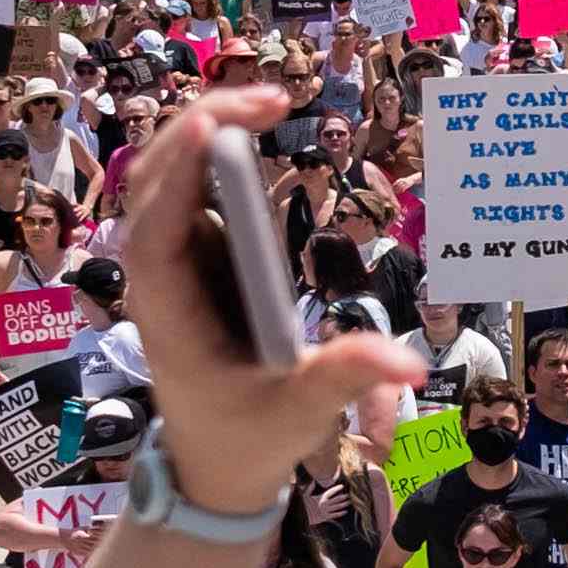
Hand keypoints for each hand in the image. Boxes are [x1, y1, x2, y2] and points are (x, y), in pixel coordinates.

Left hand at [118, 91, 421, 510]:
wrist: (213, 467)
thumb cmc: (247, 437)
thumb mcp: (300, 410)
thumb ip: (346, 378)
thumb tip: (411, 364)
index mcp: (168, 313)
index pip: (156, 234)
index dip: (178, 178)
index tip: (207, 128)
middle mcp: (159, 276)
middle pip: (156, 184)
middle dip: (202, 128)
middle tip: (273, 100)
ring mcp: (174, 261)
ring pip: (169, 176)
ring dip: (208, 130)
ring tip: (272, 103)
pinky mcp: (194, 255)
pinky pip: (192, 188)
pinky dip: (216, 150)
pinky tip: (255, 128)